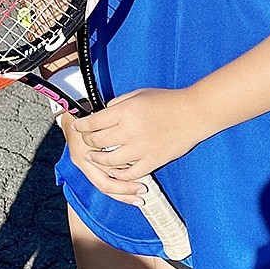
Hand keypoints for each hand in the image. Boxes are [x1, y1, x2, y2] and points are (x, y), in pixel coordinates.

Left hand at [67, 87, 204, 204]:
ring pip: (109, 161)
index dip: (82, 126)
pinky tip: (114, 171)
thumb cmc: (166, 100)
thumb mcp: (137, 94)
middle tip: (85, 140)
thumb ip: (118, 104)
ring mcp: (140, 149)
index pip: (93, 122)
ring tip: (93, 156)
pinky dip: (119, 174)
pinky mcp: (152, 161)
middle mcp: (129, 131)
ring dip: (98, 159)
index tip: (77, 126)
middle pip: (97, 142)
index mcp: (124, 112)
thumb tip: (103, 112)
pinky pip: (130, 174)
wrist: (192, 113)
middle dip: (87, 141)